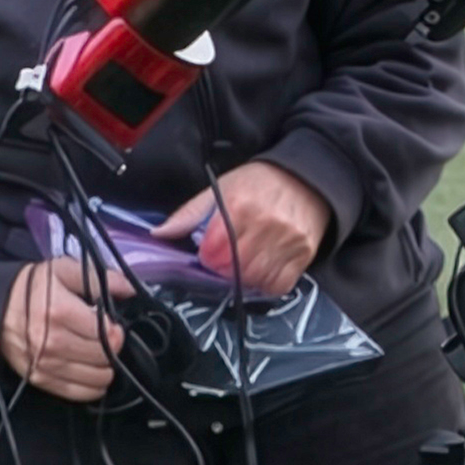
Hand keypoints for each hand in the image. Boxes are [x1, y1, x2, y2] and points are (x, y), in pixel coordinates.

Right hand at [0, 252, 131, 401]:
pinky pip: (80, 394)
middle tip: (105, 338)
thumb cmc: (34, 288)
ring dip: (105, 367)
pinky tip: (90, 371)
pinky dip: (92, 386)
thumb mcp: (64, 271)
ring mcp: (45, 364)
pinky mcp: (41, 380)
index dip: (116, 330)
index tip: (111, 325)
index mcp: (60, 312)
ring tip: (97, 354)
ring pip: (98, 378)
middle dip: (111, 348)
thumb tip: (131, 289)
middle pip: (104, 357)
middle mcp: (52, 342)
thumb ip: (100, 279)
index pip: (108, 334)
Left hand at [154, 161, 331, 302]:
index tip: (210, 253)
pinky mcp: (303, 254)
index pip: (214, 252)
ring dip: (245, 279)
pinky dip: (267, 284)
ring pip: (256, 280)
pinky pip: (279, 284)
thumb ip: (189, 214)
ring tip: (246, 263)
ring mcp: (287, 240)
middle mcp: (265, 224)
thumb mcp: (220, 190)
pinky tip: (263, 270)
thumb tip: (158, 234)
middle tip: (228, 260)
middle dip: (225, 271)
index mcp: (239, 206)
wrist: (306, 180)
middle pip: (234, 270)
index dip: (208, 258)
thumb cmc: (258, 185)